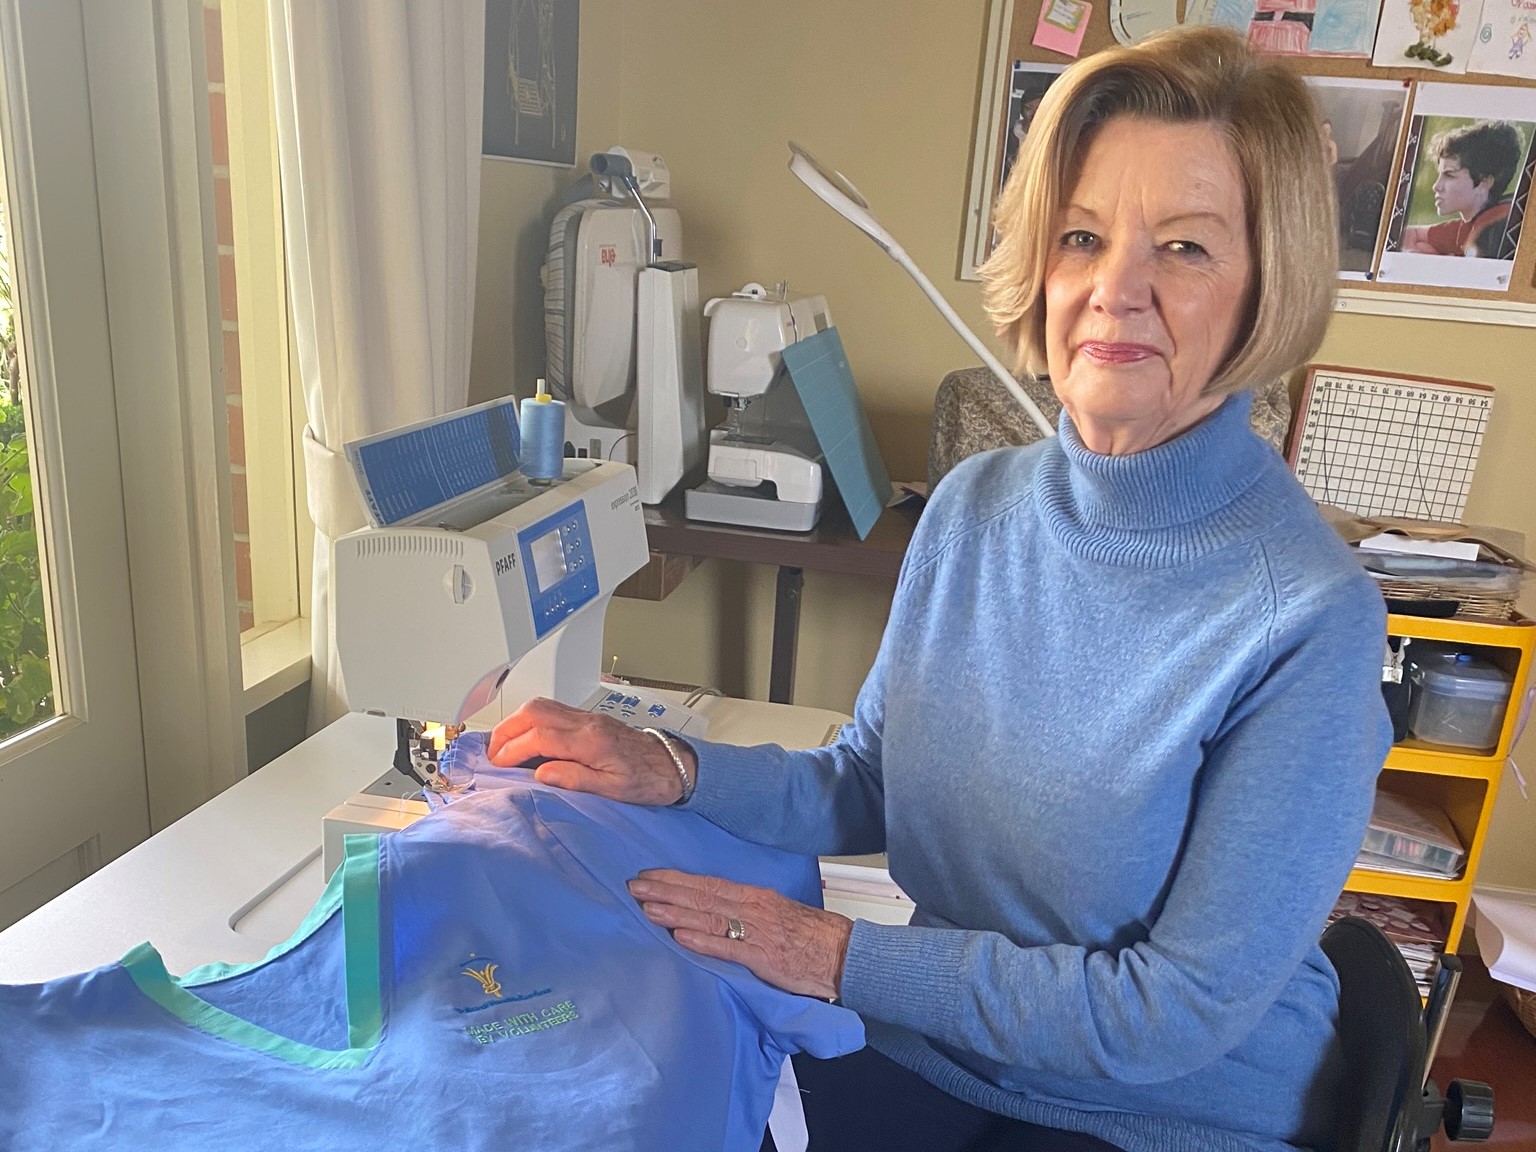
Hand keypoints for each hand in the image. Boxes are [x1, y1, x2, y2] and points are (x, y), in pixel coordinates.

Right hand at [487, 697, 694, 805]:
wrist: (673, 764)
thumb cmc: (648, 780)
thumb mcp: (613, 790)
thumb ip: (575, 779)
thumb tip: (541, 773)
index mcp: (591, 742)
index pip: (540, 737)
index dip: (513, 749)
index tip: (498, 764)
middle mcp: (587, 723)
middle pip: (535, 712)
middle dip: (507, 730)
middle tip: (493, 752)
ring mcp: (588, 717)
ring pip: (542, 706)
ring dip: (517, 722)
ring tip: (503, 745)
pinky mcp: (590, 718)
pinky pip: (553, 710)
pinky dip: (532, 720)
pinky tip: (526, 737)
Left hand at [628, 869, 851, 1000]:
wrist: (843, 953)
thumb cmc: (811, 935)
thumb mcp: (775, 913)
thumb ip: (745, 912)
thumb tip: (714, 911)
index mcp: (754, 896)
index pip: (708, 883)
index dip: (676, 879)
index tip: (649, 876)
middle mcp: (752, 907)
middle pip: (701, 896)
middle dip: (665, 890)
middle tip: (633, 886)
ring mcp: (756, 931)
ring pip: (708, 917)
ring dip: (675, 912)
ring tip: (646, 908)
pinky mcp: (762, 957)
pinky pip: (727, 947)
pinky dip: (702, 940)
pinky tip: (679, 936)